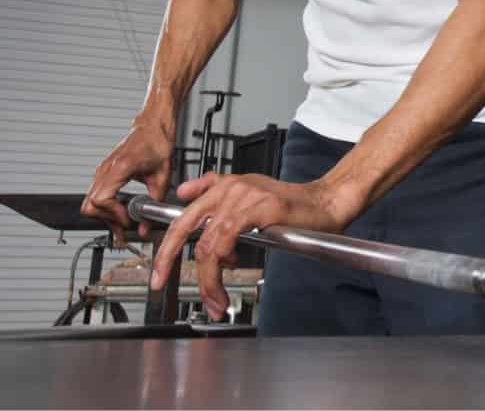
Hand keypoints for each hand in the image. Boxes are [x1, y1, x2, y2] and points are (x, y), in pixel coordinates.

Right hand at [81, 115, 174, 246]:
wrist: (152, 126)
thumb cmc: (157, 142)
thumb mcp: (162, 176)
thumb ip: (155, 202)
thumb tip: (146, 226)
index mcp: (120, 167)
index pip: (102, 199)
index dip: (113, 214)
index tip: (128, 219)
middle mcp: (106, 169)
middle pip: (90, 205)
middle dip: (107, 220)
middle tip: (124, 227)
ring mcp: (102, 170)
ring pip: (89, 202)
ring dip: (105, 216)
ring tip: (123, 222)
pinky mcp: (103, 173)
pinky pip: (95, 195)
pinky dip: (105, 207)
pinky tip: (120, 211)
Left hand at [151, 173, 352, 318]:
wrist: (326, 202)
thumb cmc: (293, 205)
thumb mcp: (249, 190)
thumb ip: (214, 187)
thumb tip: (184, 193)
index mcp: (224, 185)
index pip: (182, 217)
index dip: (166, 248)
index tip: (159, 274)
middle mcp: (230, 188)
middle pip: (184, 228)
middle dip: (168, 261)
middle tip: (161, 284)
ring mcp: (244, 196)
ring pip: (208, 243)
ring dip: (207, 278)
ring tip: (215, 298)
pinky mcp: (260, 207)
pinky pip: (228, 237)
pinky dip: (223, 261)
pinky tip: (232, 270)